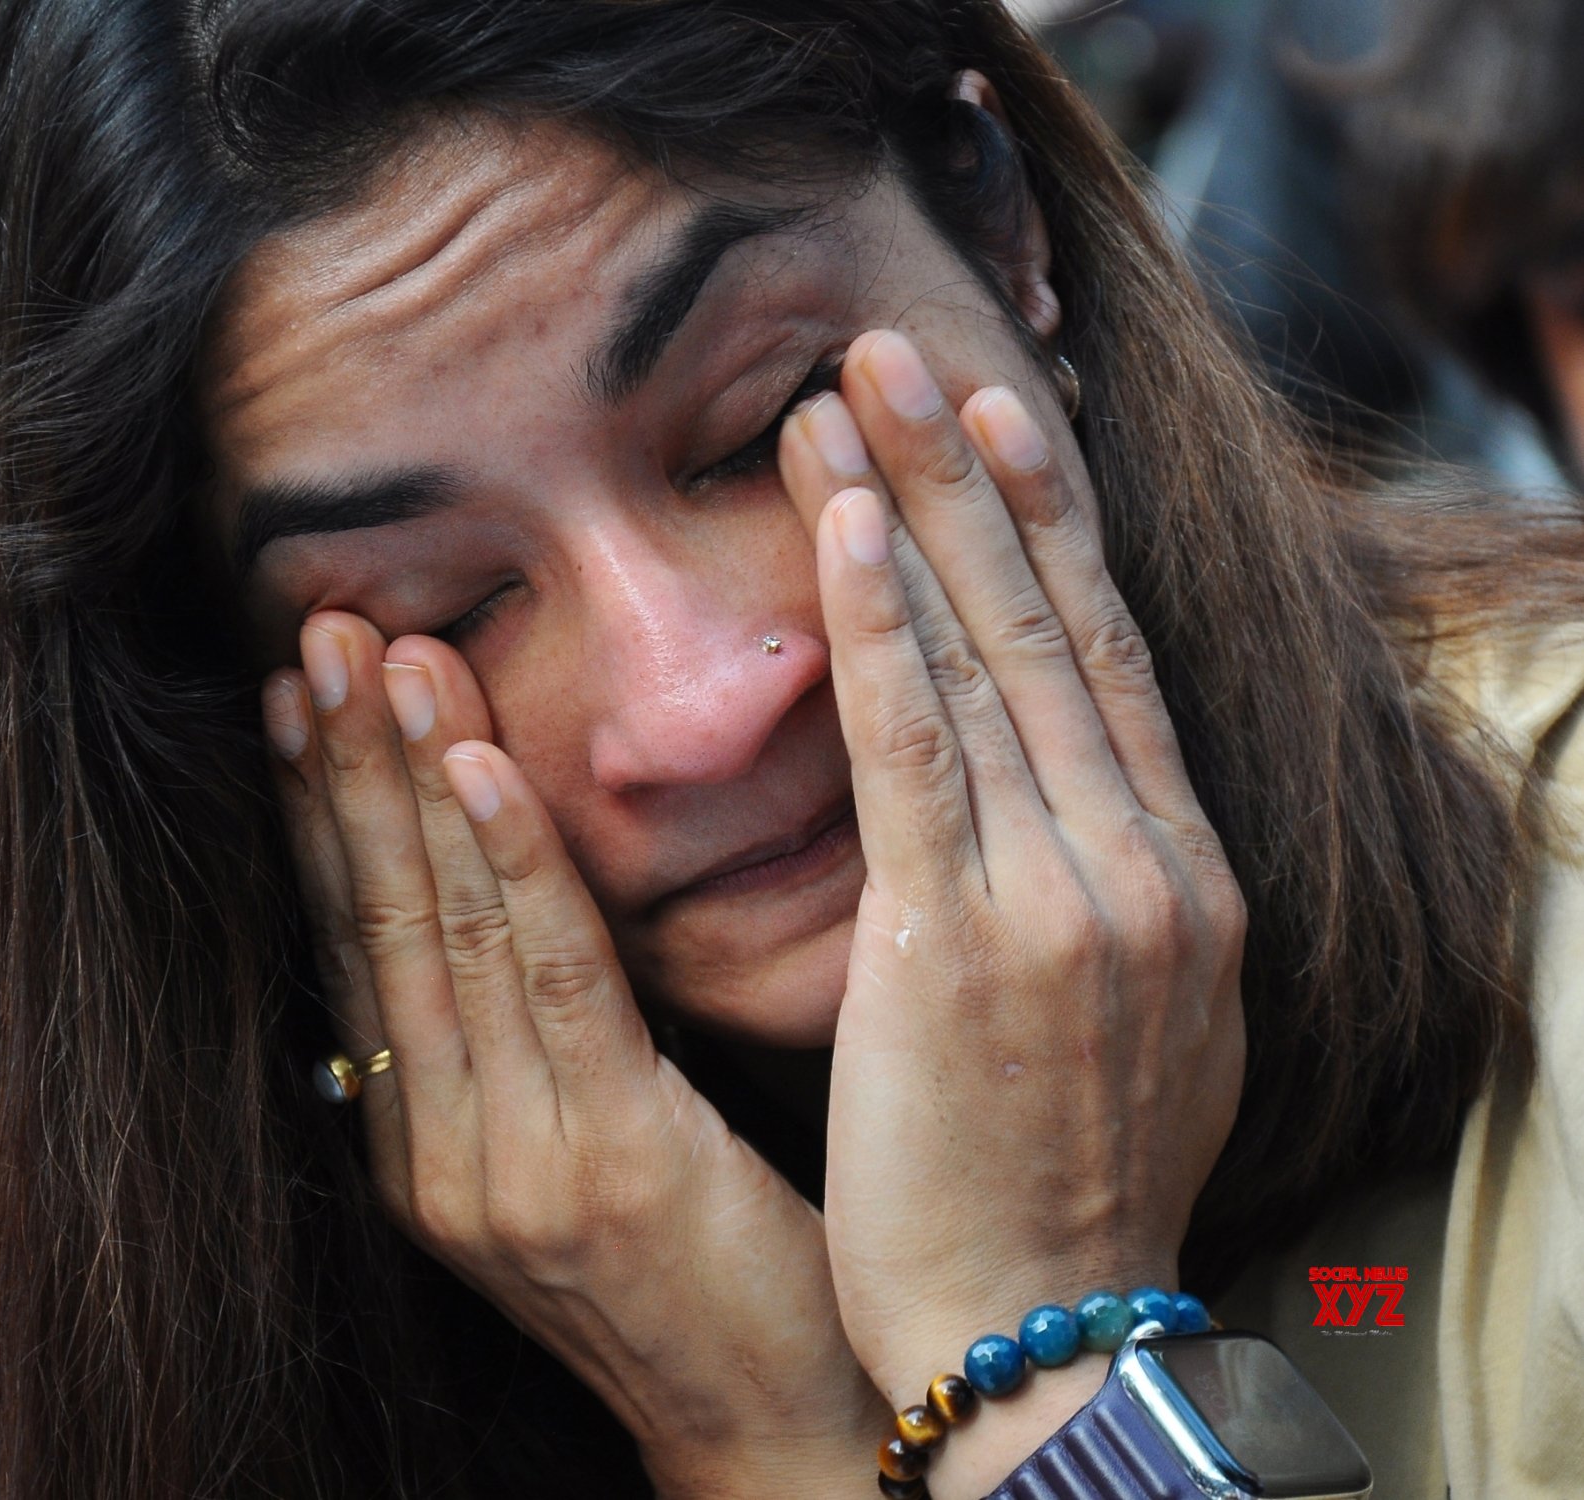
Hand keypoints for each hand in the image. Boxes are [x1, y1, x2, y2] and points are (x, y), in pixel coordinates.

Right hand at [259, 620, 886, 1497]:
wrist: (777, 1421)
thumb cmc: (702, 1262)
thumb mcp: (591, 1133)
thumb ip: (535, 1027)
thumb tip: (508, 890)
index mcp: (430, 1133)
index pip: (358, 940)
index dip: (320, 809)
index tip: (298, 688)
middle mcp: (441, 1145)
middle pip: (376, 918)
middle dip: (341, 767)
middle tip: (318, 630)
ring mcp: (512, 1161)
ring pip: (444, 933)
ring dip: (407, 784)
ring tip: (383, 659)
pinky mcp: (610, 1163)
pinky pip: (554, 984)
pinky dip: (511, 867)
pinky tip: (484, 769)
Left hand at [778, 332, 1246, 1497]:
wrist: (1041, 1331)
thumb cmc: (1051, 1182)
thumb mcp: (1124, 1017)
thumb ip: (1098, 893)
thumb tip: (1058, 805)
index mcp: (1177, 874)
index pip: (1106, 659)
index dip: (1049, 529)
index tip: (995, 424)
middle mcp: (1145, 857)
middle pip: (1054, 622)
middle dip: (976, 472)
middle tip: (905, 345)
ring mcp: (1069, 892)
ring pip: (989, 655)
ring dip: (917, 503)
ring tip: (851, 382)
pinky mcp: (965, 939)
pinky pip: (918, 746)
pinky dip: (882, 620)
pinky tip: (839, 517)